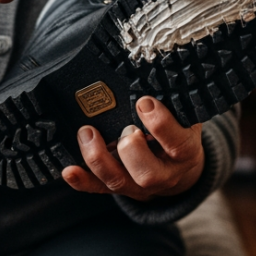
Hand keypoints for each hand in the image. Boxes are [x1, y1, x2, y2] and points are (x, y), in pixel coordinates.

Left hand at [62, 97, 204, 200]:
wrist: (182, 169)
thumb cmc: (180, 132)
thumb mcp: (186, 116)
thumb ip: (173, 100)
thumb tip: (151, 67)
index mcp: (185, 153)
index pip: (178, 144)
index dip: (161, 125)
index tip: (144, 102)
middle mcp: (164, 174)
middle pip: (147, 174)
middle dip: (130, 149)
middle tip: (124, 128)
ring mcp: (139, 185)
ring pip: (118, 181)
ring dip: (99, 158)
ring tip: (87, 132)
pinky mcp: (120, 188)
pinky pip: (98, 188)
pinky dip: (82, 180)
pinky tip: (69, 170)